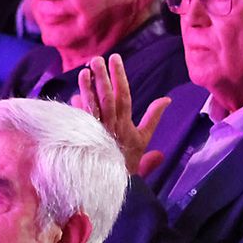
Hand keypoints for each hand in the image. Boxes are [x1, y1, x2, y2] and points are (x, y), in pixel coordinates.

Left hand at [72, 54, 168, 177]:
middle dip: (102, 77)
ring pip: (92, 107)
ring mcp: (98, 133)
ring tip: (84, 71)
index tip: (116, 59)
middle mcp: (112, 127)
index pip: (123, 96)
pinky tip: (75, 94)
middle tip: (97, 58)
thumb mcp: (143, 140)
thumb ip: (153, 118)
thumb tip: (167, 100)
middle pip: (107, 98)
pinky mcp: (86, 139)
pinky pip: (81, 121)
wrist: (113, 184)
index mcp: (126, 125)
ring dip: (88, 89)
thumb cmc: (127, 161)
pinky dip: (78, 108)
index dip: (119, 77)